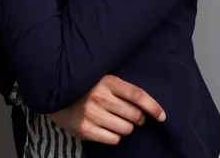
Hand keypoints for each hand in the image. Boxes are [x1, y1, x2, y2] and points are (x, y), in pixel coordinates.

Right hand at [46, 74, 165, 144]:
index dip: (153, 107)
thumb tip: (147, 106)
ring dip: (127, 128)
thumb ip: (122, 89)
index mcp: (108, 81)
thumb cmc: (87, 87)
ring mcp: (92, 114)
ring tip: (117, 121)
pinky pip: (114, 140)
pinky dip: (115, 136)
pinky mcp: (85, 130)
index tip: (162, 116)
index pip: (137, 95)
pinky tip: (108, 128)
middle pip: (135, 115)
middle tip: (133, 116)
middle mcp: (101, 97)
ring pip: (126, 129)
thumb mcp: (104, 80)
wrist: (57, 93)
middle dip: (139, 119)